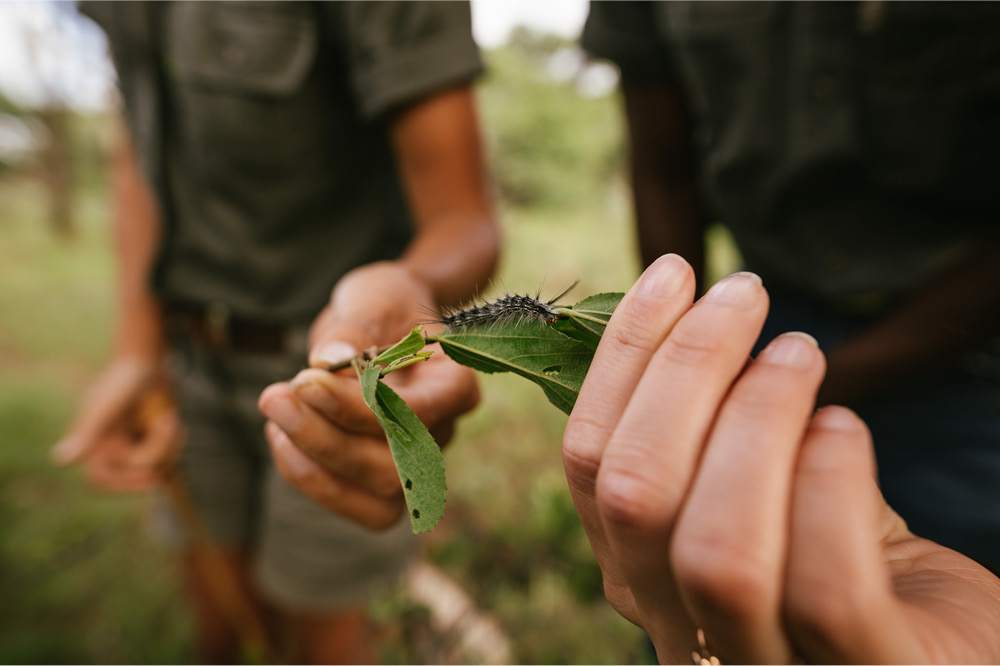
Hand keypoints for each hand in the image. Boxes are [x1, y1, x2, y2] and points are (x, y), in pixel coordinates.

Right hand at [52, 356, 180, 491]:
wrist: (146, 360)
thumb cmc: (123, 378)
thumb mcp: (106, 406)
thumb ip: (87, 432)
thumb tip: (62, 460)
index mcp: (94, 442)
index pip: (101, 479)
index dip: (125, 485)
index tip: (152, 479)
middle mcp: (111, 446)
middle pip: (138, 468)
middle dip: (158, 449)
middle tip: (169, 423)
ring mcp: (132, 443)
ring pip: (156, 464)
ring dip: (170, 443)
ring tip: (171, 418)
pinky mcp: (151, 438)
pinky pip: (167, 455)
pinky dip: (175, 440)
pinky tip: (174, 420)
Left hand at [259, 261, 479, 528]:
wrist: (382, 321)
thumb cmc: (385, 305)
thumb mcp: (374, 299)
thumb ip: (357, 328)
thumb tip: (328, 361)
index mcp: (456, 383)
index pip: (418, 414)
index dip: (360, 408)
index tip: (306, 380)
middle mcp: (443, 430)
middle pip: (397, 465)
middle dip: (329, 441)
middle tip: (275, 396)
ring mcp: (416, 461)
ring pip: (378, 495)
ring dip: (316, 463)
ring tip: (275, 414)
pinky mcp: (381, 478)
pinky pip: (353, 501)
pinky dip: (310, 477)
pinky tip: (281, 436)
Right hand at [562, 254, 999, 663]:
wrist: (956, 662)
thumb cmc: (861, 567)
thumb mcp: (771, 497)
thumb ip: (723, 437)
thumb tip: (696, 311)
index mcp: (643, 576)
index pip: (591, 464)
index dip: (623, 357)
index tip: (672, 276)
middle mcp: (681, 633)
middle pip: (637, 495)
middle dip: (685, 369)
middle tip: (744, 295)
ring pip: (717, 551)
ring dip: (755, 420)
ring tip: (799, 353)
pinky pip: (825, 588)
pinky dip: (829, 484)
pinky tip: (845, 428)